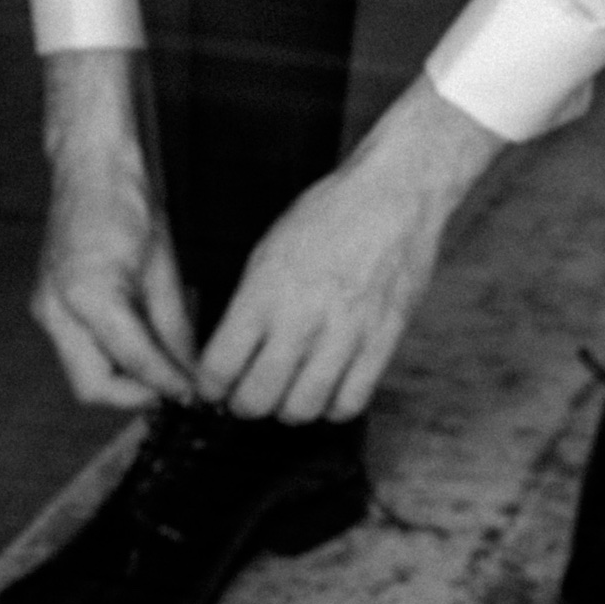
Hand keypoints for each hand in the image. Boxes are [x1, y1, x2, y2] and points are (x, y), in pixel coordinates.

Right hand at [31, 49, 194, 408]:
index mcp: (89, 295)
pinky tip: (142, 342)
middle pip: (91, 386)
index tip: (192, 392)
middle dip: (135, 396)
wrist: (90, 168)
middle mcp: (56, 309)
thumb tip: (190, 369)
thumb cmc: (128, 204)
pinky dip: (110, 356)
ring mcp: (46, 308)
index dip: (165, 382)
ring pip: (82, 372)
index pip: (131, 360)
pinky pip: (78, 349)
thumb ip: (175, 324)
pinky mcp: (48, 305)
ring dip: (122, 379)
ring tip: (164, 366)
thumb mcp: (164, 266)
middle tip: (175, 388)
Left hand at [196, 75, 504, 423]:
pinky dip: (332, 405)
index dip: (210, 385)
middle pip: (257, 400)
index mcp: (265, 290)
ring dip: (288, 408)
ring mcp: (345, 333)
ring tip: (288, 389)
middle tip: (247, 392)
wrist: (395, 193)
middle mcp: (302, 317)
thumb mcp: (270, 247)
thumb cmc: (328, 214)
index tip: (214, 384)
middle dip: (243, 403)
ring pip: (302, 410)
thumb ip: (247, 304)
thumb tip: (226, 354)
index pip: (219, 368)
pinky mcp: (382, 342)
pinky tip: (327, 385)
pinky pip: (349, 403)